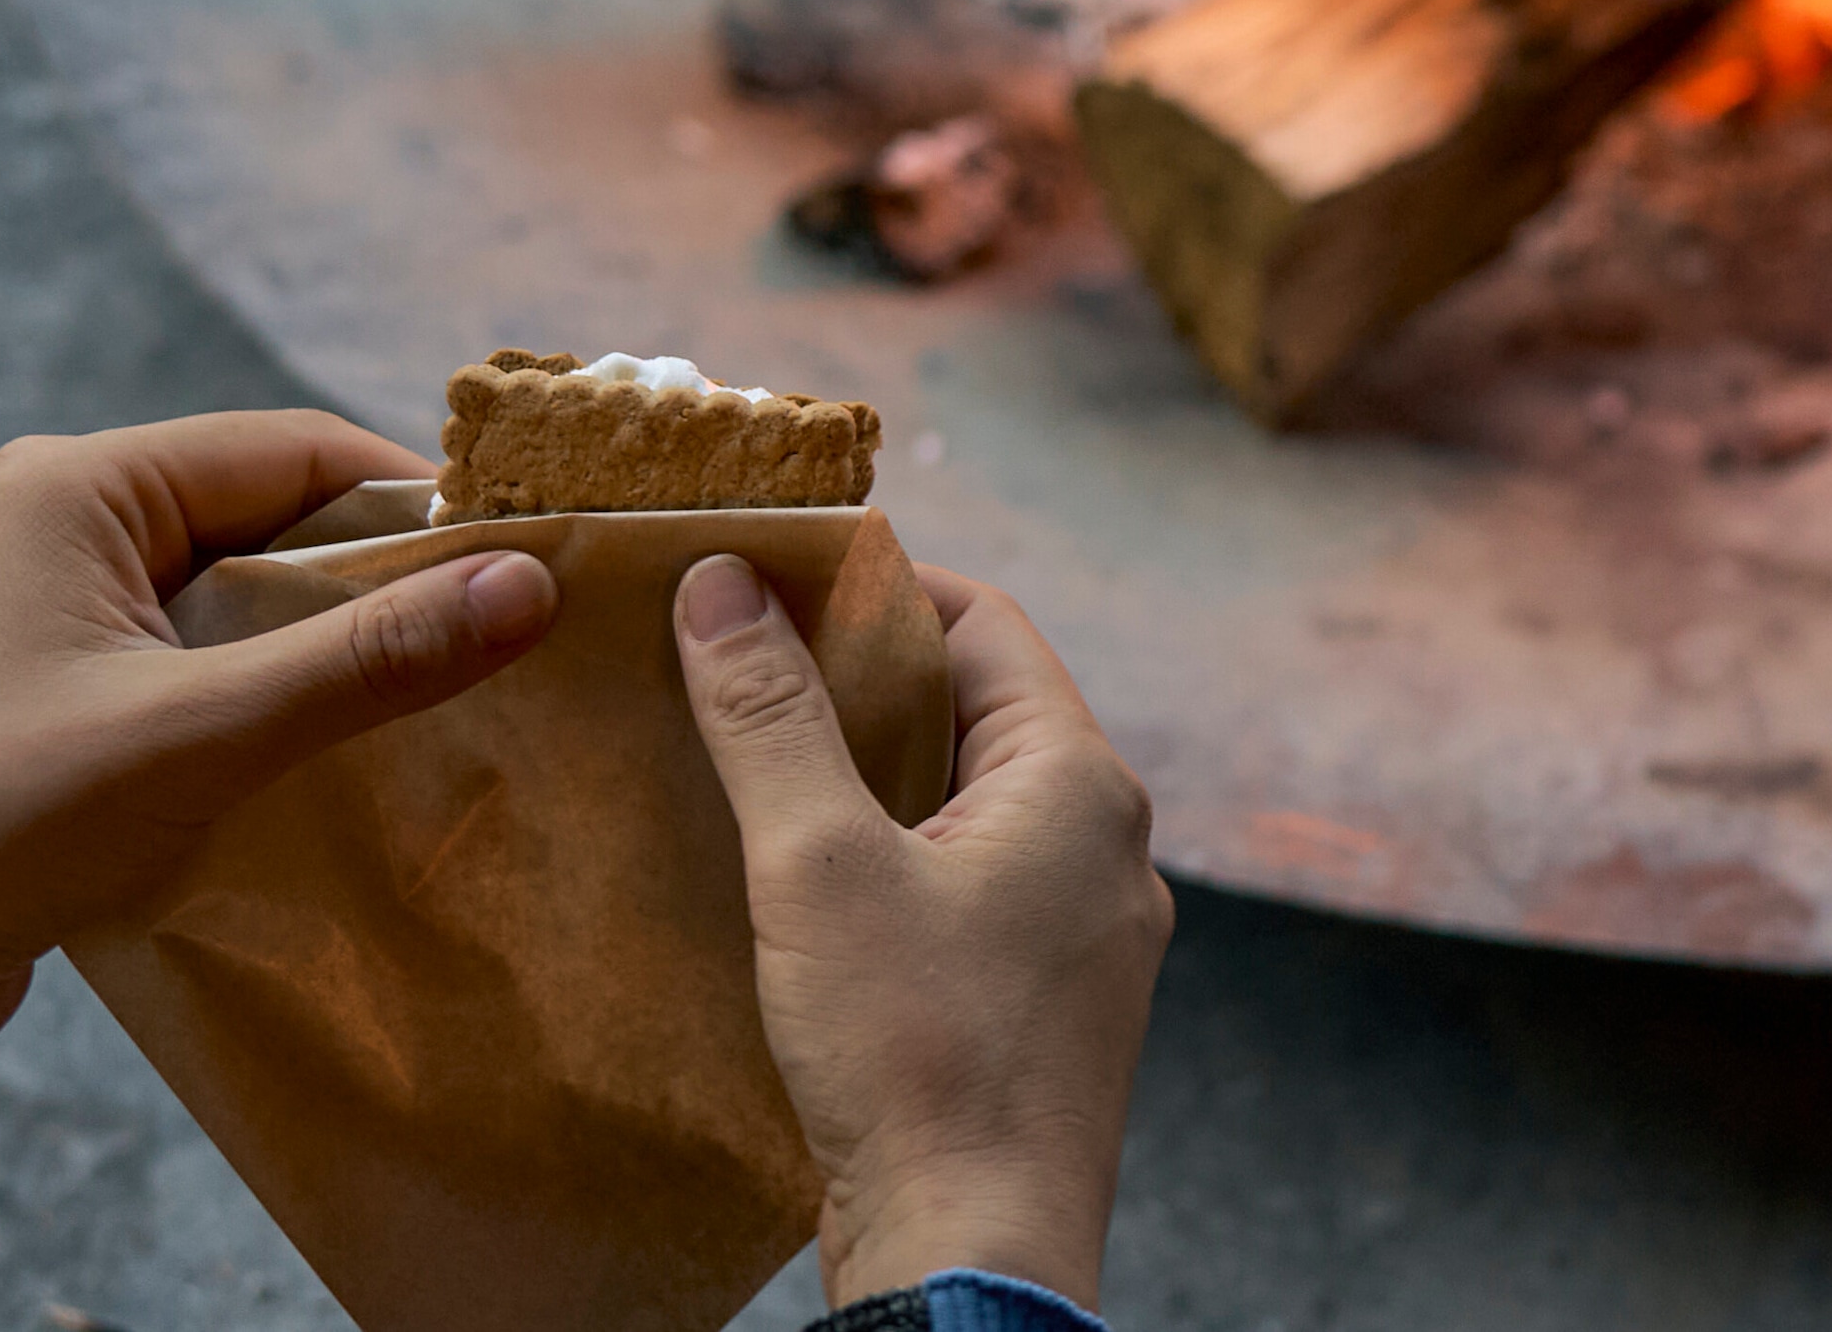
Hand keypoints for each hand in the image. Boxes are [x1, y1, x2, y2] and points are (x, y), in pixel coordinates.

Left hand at [0, 413, 557, 1212]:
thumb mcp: (198, 736)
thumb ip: (365, 659)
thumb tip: (532, 583)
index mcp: (77, 485)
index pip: (295, 450)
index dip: (419, 507)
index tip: (532, 568)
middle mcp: (61, 524)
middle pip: (274, 520)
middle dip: (380, 586)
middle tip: (506, 646)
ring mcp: (54, 612)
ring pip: (243, 601)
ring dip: (328, 652)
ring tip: (441, 706)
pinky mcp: (58, 694)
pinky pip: (200, 666)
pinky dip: (270, 702)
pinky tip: (337, 758)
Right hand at [678, 554, 1169, 1309]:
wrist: (974, 1251)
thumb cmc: (916, 1057)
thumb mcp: (818, 865)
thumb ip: (768, 715)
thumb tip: (722, 582)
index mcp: (1082, 783)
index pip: (984, 622)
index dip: (879, 588)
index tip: (775, 579)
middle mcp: (1109, 845)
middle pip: (983, 708)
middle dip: (866, 680)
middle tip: (748, 665)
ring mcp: (1088, 931)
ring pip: (974, 804)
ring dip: (877, 776)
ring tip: (761, 764)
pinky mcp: (1050, 1004)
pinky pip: (975, 888)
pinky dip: (899, 861)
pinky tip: (812, 885)